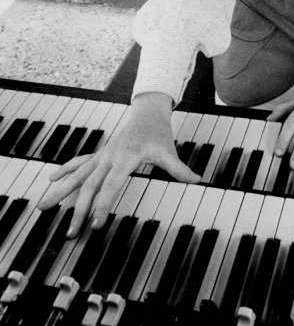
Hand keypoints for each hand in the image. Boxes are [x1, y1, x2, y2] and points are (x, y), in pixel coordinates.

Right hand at [37, 92, 199, 236]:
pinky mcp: (100, 156)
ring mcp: (102, 156)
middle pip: (89, 186)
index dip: (103, 206)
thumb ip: (179, 168)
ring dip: (60, 192)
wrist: (148, 113)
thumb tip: (198, 180)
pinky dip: (65, 171)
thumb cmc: (159, 134)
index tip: (96, 225)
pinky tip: (51, 181)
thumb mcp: (168, 151)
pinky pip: (79, 164)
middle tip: (70, 233)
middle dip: (78, 210)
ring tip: (42, 207)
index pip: (111, 186)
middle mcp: (109, 158)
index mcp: (125, 158)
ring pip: (77, 176)